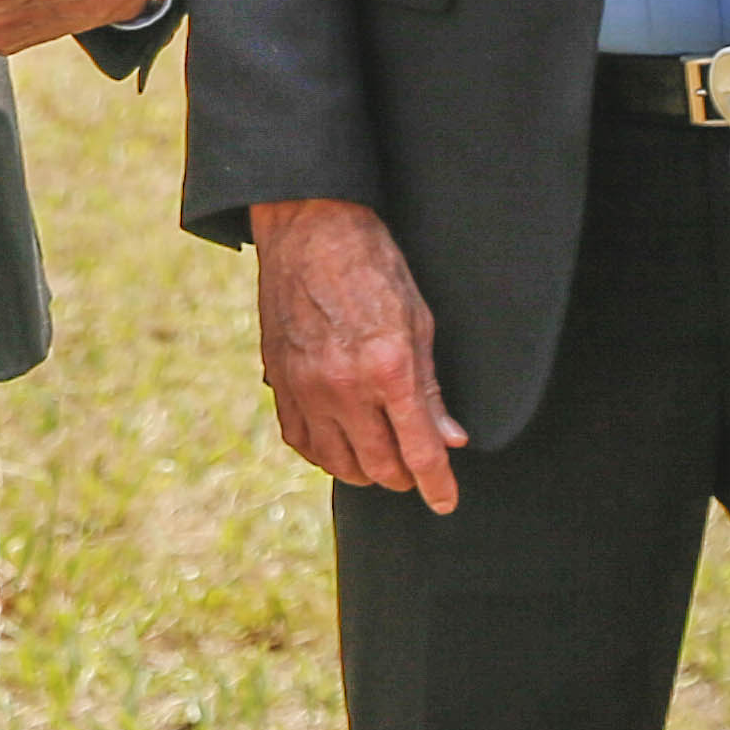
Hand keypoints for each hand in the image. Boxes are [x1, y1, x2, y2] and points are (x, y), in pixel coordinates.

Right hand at [252, 197, 463, 512]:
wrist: (309, 226)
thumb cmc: (372, 265)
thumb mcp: (418, 321)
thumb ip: (430, 388)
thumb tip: (450, 439)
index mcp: (388, 367)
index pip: (420, 451)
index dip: (438, 485)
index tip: (445, 502)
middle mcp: (343, 385)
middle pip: (380, 467)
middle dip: (405, 477)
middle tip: (416, 469)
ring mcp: (305, 385)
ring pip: (338, 463)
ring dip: (365, 470)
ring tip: (380, 458)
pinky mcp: (279, 379)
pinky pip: (300, 441)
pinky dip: (324, 452)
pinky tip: (340, 442)